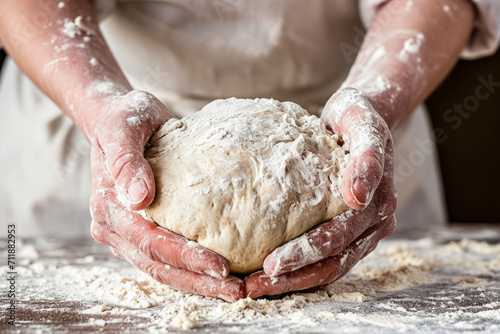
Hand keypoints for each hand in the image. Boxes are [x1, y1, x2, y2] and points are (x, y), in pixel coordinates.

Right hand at [89, 90, 244, 301]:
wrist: (119, 120)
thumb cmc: (125, 119)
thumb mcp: (124, 127)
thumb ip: (126, 159)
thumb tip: (140, 198)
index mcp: (108, 207)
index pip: (150, 242)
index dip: (185, 257)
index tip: (221, 267)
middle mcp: (115, 228)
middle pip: (158, 265)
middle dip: (198, 281)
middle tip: (237, 292)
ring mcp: (127, 234)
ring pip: (163, 269)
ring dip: (198, 283)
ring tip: (235, 291)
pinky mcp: (143, 231)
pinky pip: (167, 258)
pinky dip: (193, 270)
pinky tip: (220, 275)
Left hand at [245, 88, 396, 297]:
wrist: (361, 118)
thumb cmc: (358, 117)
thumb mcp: (363, 125)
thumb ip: (367, 158)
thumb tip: (357, 197)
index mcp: (379, 204)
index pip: (339, 238)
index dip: (306, 253)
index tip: (271, 263)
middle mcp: (374, 225)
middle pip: (333, 262)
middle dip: (294, 277)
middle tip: (254, 286)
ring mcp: (362, 231)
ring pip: (329, 267)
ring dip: (294, 281)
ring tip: (256, 287)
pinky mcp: (348, 230)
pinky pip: (325, 258)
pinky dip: (300, 270)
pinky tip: (271, 274)